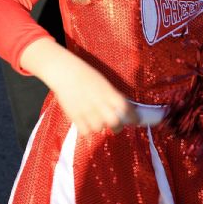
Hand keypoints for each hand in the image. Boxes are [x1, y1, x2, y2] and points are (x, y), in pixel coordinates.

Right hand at [20, 38, 136, 135]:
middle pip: (114, 122)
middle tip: (116, 126)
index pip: (125, 107)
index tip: (136, 120)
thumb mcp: (104, 83)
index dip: (133, 116)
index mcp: (108, 92)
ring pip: (99, 128)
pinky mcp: (74, 116)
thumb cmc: (86, 75)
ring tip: (97, 121)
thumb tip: (124, 108)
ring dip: (101, 127)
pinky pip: (85, 131)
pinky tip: (86, 124)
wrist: (65, 72)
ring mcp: (86, 110)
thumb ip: (113, 95)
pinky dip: (87, 130)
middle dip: (118, 126)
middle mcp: (99, 102)